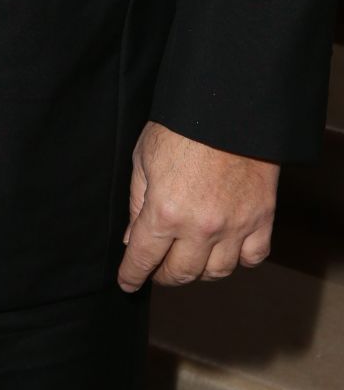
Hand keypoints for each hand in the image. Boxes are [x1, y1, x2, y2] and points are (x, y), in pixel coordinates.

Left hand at [118, 120, 277, 292]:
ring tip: (190, 257)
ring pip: (216, 272)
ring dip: (199, 270)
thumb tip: (133, 239)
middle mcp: (200, 227)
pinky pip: (252, 258)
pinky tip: (226, 248)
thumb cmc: (180, 127)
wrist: (227, 107)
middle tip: (157, 268)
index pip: (143, 258)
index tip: (128, 283)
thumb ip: (137, 203)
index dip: (132, 275)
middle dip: (163, 275)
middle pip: (180, 273)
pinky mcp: (261, 219)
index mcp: (165, 211)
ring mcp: (234, 226)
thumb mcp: (144, 159)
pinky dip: (239, 259)